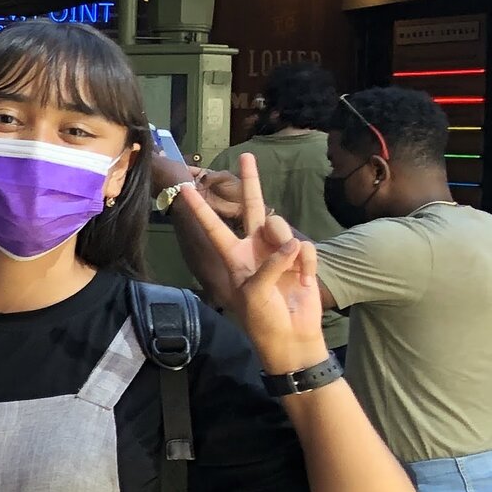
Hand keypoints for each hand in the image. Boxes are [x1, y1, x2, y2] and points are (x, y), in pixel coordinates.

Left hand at [175, 162, 328, 373]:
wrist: (293, 337)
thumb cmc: (262, 319)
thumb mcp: (252, 294)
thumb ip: (269, 265)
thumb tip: (293, 244)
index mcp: (233, 257)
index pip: (213, 227)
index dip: (200, 208)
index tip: (184, 188)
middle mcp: (254, 248)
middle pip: (252, 207)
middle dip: (250, 181)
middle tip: (246, 155)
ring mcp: (279, 251)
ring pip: (281, 226)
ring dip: (285, 242)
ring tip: (289, 265)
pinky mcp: (302, 258)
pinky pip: (306, 247)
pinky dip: (307, 263)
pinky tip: (303, 279)